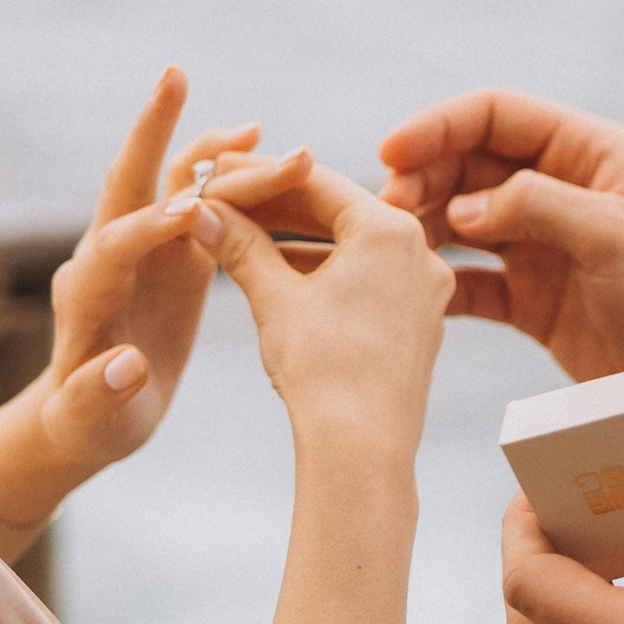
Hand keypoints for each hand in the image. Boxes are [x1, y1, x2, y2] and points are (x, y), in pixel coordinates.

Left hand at [0, 67, 314, 544]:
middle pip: (127, 182)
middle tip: (174, 77)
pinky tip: (261, 150)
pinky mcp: (169, 248)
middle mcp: (107, 252)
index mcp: (86, 294)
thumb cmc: (89, 423)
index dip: (147, 226)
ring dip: (206, 149)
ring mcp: (139, 243)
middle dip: (151, 130)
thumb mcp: (90, 421)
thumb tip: (126, 365)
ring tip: (256, 129)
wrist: (92, 414)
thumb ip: (100, 392)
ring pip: (168, 181)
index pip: (113, 245)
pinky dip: (223, 173)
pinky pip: (196, 197)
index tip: (189, 212)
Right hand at [203, 160, 453, 468]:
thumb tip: (199, 210)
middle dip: (277, 206)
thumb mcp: (273, 297)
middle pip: (337, 210)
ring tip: (243, 234)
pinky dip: (326, 273)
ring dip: (298, 240)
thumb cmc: (323, 371)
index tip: (220, 172)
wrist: (362, 451)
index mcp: (390, 230)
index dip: (259, 174)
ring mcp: (424, 289)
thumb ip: (239, 245)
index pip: (316, 180)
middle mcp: (420, 251)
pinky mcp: (418, 322)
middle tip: (225, 198)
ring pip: (351, 246)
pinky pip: (368, 280)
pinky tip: (282, 278)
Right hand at [380, 89, 623, 417]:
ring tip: (388, 254)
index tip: (389, 154)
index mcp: (587, 153)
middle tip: (385, 214)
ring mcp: (544, 246)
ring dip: (421, 229)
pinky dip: (439, 283)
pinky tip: (410, 296)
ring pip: (461, 220)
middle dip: (421, 179)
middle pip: (467, 164)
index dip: (436, 126)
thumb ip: (535, 206)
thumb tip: (460, 208)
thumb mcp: (615, 236)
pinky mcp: (534, 302)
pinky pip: (471, 282)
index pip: (494, 114)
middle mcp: (561, 190)